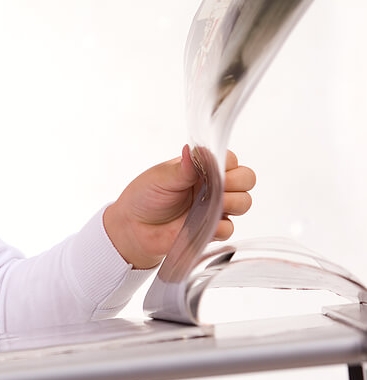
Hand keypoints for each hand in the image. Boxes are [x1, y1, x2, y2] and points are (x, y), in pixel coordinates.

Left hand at [103, 145, 255, 268]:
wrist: (133, 227)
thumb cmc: (145, 196)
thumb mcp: (160, 178)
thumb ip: (182, 169)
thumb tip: (192, 150)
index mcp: (202, 168)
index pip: (230, 159)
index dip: (228, 163)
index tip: (214, 168)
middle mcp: (213, 186)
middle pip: (246, 179)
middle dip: (237, 182)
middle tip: (218, 187)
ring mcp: (214, 208)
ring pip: (244, 202)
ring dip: (234, 202)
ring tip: (214, 204)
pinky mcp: (211, 229)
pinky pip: (229, 229)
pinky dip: (221, 226)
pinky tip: (206, 225)